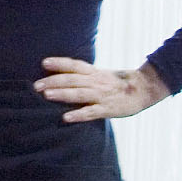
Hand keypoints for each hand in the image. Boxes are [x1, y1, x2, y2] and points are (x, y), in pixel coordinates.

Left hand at [35, 58, 168, 122]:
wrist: (145, 89)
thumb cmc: (119, 83)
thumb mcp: (102, 75)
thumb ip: (85, 75)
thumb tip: (63, 74)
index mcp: (94, 73)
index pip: (74, 65)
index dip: (59, 63)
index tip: (44, 63)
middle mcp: (96, 82)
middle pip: (72, 79)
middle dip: (53, 81)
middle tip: (36, 85)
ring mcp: (102, 96)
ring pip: (79, 94)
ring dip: (62, 94)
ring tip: (46, 95)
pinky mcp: (108, 109)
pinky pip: (91, 112)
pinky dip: (78, 114)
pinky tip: (66, 118)